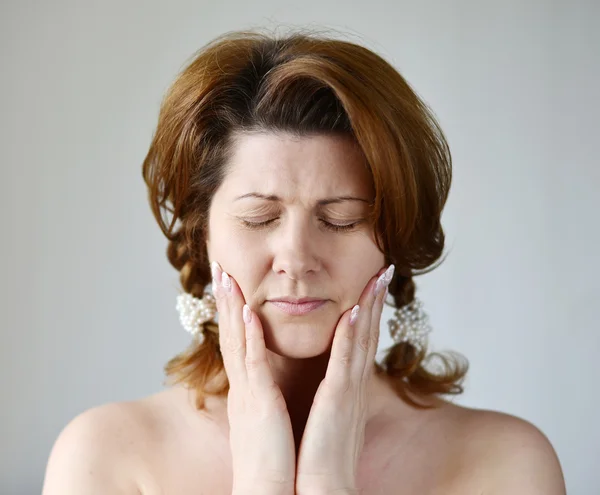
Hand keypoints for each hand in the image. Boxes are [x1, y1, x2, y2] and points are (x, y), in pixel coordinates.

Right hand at [211, 261, 295, 494]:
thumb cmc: (273, 465)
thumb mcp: (268, 425)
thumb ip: (266, 402)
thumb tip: (268, 390)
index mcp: (250, 393)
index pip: (239, 344)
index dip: (233, 314)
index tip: (231, 286)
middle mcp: (244, 389)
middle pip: (232, 335)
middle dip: (226, 301)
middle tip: (220, 268)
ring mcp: (249, 395)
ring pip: (238, 341)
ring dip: (233, 307)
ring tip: (227, 275)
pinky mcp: (259, 405)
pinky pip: (253, 364)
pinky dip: (251, 337)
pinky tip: (249, 312)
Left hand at [295, 264, 394, 493]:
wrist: (321, 492)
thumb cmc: (320, 459)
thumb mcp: (329, 420)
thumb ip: (333, 398)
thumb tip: (332, 384)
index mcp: (348, 390)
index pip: (360, 343)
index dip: (369, 312)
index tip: (372, 285)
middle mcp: (354, 386)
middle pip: (368, 334)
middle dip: (376, 300)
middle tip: (384, 268)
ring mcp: (349, 392)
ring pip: (362, 340)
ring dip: (369, 306)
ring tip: (377, 276)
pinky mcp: (338, 401)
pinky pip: (344, 361)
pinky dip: (350, 334)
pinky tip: (354, 310)